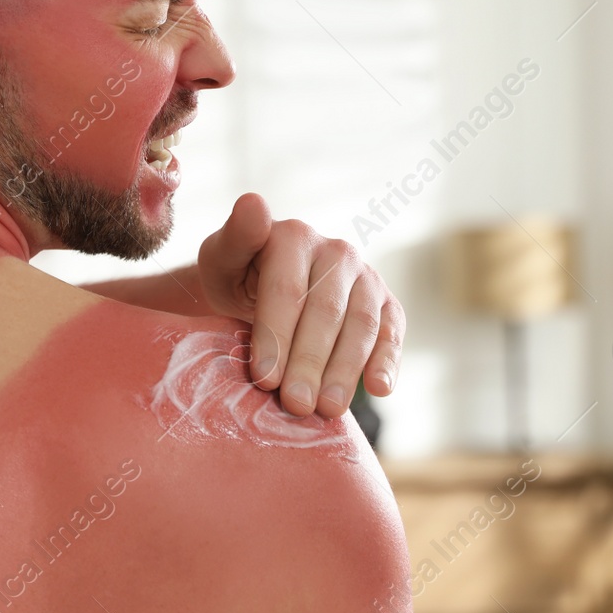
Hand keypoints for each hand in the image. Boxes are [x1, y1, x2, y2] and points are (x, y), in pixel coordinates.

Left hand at [196, 193, 404, 417]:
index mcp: (294, 235)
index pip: (287, 289)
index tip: (263, 378)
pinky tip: (378, 389)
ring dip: (344, 371)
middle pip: (325, 312)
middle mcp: (336, 251)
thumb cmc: (236, 277)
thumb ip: (234, 236)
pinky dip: (388, 360)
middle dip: (308, 363)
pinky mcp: (386, 303)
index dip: (275, 336)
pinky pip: (392, 331)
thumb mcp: (221, 259)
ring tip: (325, 410)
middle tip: (294, 405)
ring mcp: (365, 276)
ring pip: (360, 325)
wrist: (261, 289)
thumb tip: (253, 202)